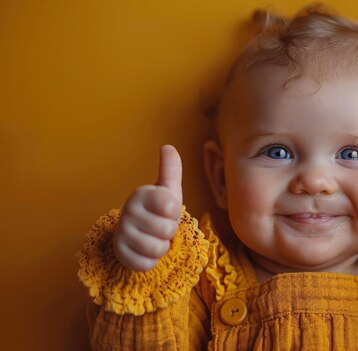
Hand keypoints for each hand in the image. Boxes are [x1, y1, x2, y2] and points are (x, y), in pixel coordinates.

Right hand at [113, 145, 182, 271]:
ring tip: (153, 238)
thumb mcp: (167, 190)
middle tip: (159, 226)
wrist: (136, 233)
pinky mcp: (120, 253)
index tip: (166, 210)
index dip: (175, 213)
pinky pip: (146, 263)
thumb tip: (168, 146)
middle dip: (169, 232)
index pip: (172, 207)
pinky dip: (151, 261)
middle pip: (168, 230)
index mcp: (141, 193)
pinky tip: (144, 251)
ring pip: (158, 248)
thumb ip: (170, 170)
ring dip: (161, 247)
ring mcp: (122, 232)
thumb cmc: (157, 210)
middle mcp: (128, 211)